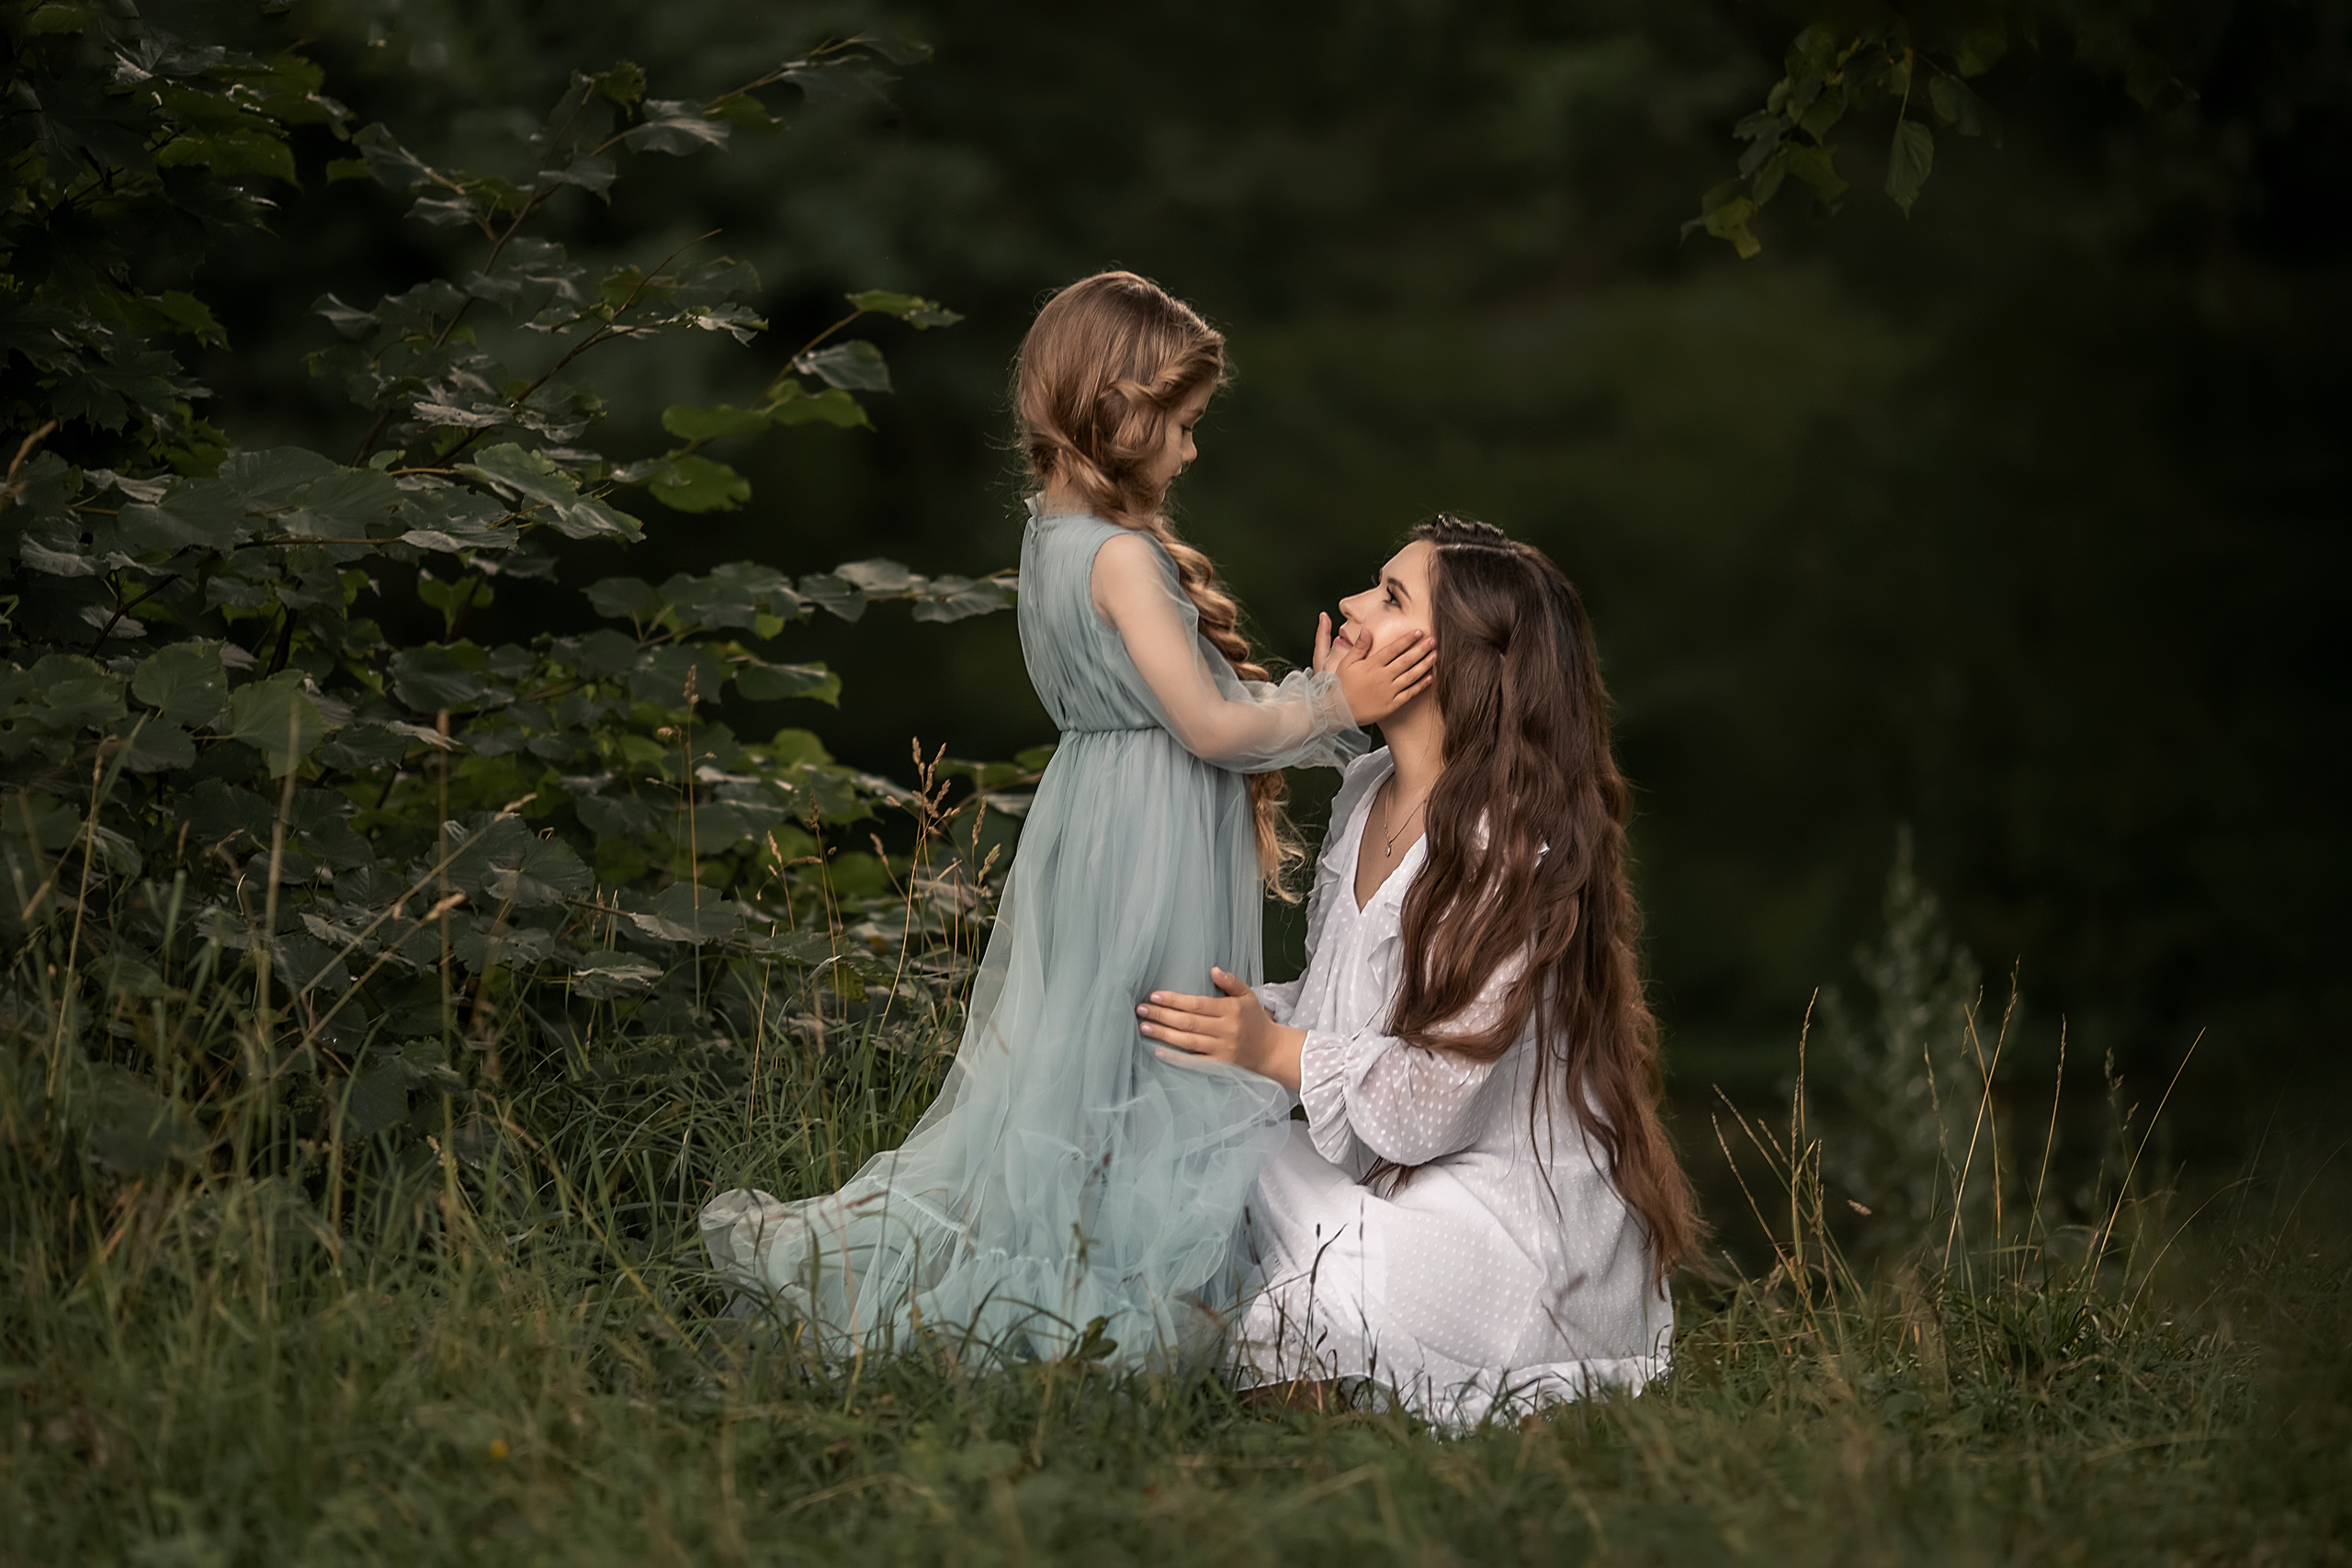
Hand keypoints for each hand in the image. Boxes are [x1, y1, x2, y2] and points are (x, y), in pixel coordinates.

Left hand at [1139, 967, 1304, 1091]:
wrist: (1271, 1051)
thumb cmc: (1255, 1020)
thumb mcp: (1248, 996)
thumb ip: (1231, 982)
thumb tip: (1213, 970)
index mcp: (1231, 1010)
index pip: (1197, 1004)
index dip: (1174, 1000)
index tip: (1154, 995)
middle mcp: (1225, 1030)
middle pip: (1188, 1022)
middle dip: (1162, 1015)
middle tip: (1140, 1009)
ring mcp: (1222, 1050)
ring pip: (1187, 1041)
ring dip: (1163, 1034)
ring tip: (1144, 1027)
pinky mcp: (1219, 1066)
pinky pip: (1194, 1062)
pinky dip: (1175, 1057)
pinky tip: (1158, 1051)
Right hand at [1332, 625, 1434, 724]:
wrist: (1336, 711)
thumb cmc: (1339, 685)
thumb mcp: (1345, 663)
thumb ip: (1359, 647)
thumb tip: (1367, 630)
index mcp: (1371, 665)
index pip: (1393, 649)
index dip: (1407, 640)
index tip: (1419, 632)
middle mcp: (1382, 677)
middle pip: (1406, 660)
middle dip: (1421, 649)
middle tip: (1434, 640)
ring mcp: (1388, 692)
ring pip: (1411, 676)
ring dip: (1425, 665)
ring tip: (1436, 655)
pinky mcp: (1391, 705)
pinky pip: (1409, 693)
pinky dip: (1420, 685)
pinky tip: (1430, 677)